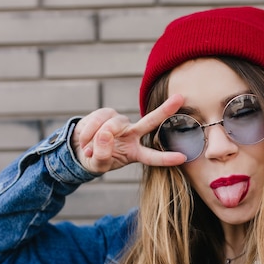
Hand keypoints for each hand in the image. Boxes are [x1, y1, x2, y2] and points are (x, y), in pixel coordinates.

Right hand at [71, 94, 186, 173]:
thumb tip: (105, 134)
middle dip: (164, 110)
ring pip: (110, 128)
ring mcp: (120, 122)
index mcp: (136, 152)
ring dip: (95, 141)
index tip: (183, 157)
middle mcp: (132, 134)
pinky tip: (84, 142)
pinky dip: (87, 134)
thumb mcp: (99, 165)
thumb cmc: (96, 159)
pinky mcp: (106, 113)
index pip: (152, 156)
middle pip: (149, 122)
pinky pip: (97, 121)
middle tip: (180, 98)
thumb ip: (102, 156)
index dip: (166, 158)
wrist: (80, 149)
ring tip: (88, 151)